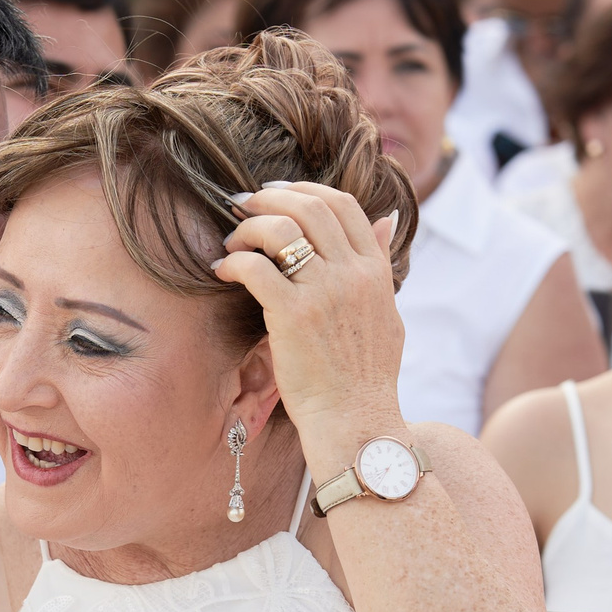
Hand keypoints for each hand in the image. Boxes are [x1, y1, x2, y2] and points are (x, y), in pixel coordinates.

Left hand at [213, 182, 407, 461]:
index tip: (277, 193)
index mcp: (375, 271)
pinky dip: (233, 262)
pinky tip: (223, 270)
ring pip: (280, 230)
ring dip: (248, 227)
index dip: (305, 190)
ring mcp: (324, 292)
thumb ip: (382, 264)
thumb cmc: (366, 376)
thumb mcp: (388, 312)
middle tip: (243, 204)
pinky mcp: (293, 315)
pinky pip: (255, 267)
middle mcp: (353, 274)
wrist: (356, 421)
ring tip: (232, 241)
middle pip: (309, 207)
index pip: (344, 204)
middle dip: (269, 197)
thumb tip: (387, 219)